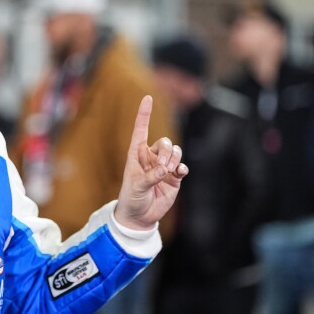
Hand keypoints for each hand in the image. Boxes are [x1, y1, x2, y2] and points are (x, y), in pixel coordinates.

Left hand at [114, 95, 187, 230]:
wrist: (140, 216)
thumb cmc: (131, 198)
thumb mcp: (136, 187)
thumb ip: (150, 177)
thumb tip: (165, 169)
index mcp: (136, 154)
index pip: (141, 129)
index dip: (144, 113)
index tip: (148, 97)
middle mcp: (150, 158)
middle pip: (164, 142)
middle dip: (166, 151)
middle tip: (163, 167)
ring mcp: (163, 167)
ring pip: (174, 151)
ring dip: (174, 158)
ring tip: (169, 171)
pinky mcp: (174, 178)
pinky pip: (182, 166)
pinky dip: (182, 168)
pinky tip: (179, 173)